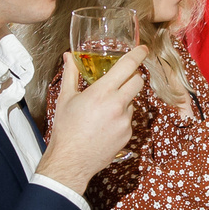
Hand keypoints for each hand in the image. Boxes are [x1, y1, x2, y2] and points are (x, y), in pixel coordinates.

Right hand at [38, 44, 147, 193]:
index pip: (127, 66)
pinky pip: (129, 119)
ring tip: (103, 110)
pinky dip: (120, 117)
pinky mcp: (128, 134)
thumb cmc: (66, 129)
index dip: (138, 54)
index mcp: (102, 92)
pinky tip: (105, 125)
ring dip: (123, 100)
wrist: (71, 160)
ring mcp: (125, 121)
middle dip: (132, 77)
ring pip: (132, 101)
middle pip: (138, 82)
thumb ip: (71, 74)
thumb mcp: (65, 98)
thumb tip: (69, 57)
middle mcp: (117, 105)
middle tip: (120, 80)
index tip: (143, 49)